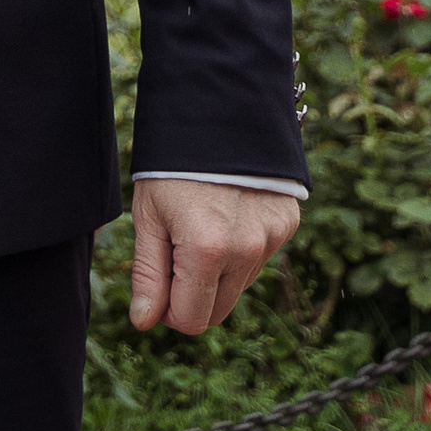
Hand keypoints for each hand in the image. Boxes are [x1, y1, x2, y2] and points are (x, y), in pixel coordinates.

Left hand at [127, 180, 299, 335]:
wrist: (218, 108)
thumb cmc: (172, 163)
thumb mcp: (149, 215)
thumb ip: (148, 273)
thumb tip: (144, 321)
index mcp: (206, 250)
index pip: (191, 320)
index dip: (167, 311)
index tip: (158, 285)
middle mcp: (246, 250)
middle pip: (218, 312)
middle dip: (192, 297)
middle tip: (174, 257)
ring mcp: (271, 239)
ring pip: (239, 287)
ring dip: (216, 273)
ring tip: (199, 226)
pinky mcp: (287, 225)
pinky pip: (259, 258)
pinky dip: (240, 249)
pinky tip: (226, 214)